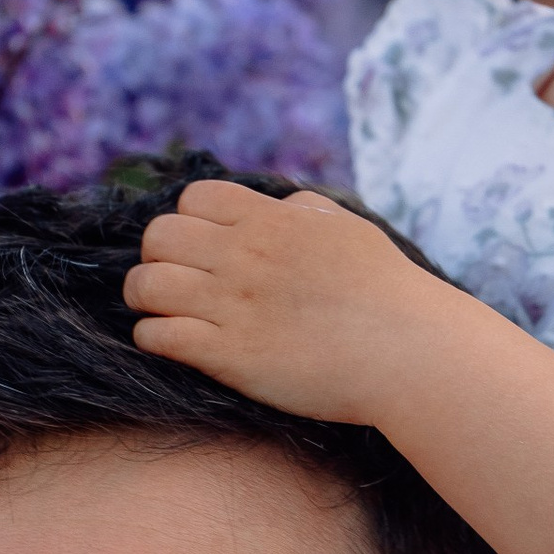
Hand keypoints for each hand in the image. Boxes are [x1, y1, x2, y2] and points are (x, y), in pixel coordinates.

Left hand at [124, 181, 442, 421]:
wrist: (408, 350)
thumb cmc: (389, 291)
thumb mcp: (348, 229)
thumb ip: (306, 212)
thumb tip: (280, 206)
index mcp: (271, 220)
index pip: (193, 198)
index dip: (190, 222)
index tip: (205, 249)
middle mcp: (244, 255)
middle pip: (158, 235)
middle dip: (161, 257)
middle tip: (181, 283)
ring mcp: (232, 304)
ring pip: (145, 284)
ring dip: (147, 298)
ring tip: (167, 313)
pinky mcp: (229, 355)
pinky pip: (158, 336)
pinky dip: (154, 338)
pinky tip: (174, 344)